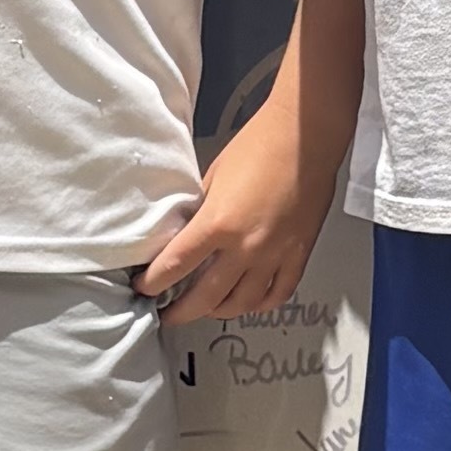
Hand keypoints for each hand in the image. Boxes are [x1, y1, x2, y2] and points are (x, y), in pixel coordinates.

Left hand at [137, 88, 337, 322]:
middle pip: (205, 297)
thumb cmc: (259, 145)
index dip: (154, 283)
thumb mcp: (214, 176)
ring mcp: (275, 254)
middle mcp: (246, 247)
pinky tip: (248, 302)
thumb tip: (186, 232)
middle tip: (168, 315)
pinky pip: (278, 293)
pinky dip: (260, 304)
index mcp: (218, 223)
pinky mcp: (299, 254)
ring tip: (205, 310)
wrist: (306, 136)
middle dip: (181, 311)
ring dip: (218, 311)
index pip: (175, 266)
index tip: (144, 288)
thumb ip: (200, 211)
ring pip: (242, 303)